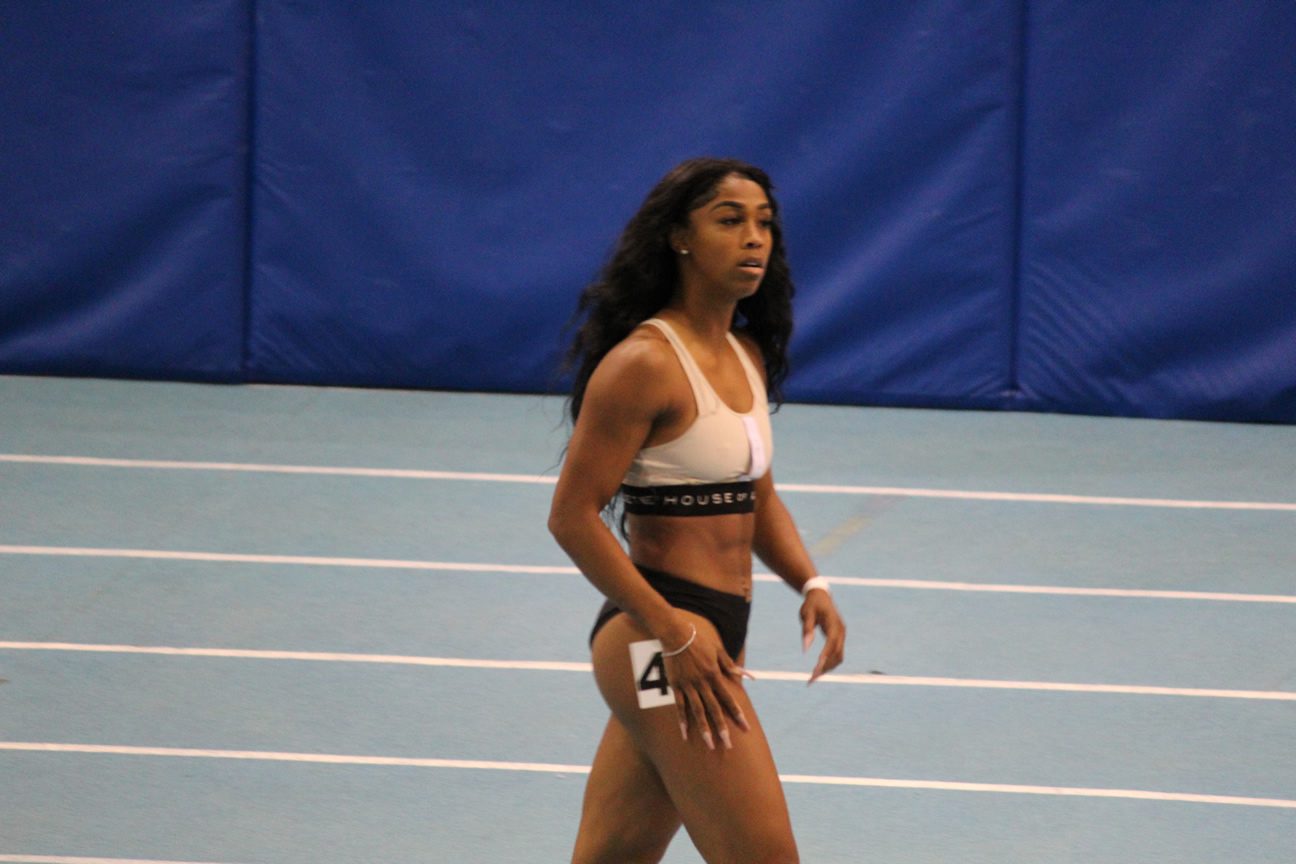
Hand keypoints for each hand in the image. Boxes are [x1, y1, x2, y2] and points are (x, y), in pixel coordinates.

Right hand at [660, 618, 750, 750]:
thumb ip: (730, 665)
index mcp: (714, 675)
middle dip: (722, 728)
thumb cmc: (698, 641)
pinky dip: (682, 720)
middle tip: (728, 745)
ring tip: (709, 745)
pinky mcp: (675, 686)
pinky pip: (680, 706)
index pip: (728, 699)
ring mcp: (688, 686)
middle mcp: (702, 683)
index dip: (737, 714)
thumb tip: (747, 676)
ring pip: (698, 712)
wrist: (675, 634)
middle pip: (714, 710)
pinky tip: (685, 733)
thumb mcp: (718, 651)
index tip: (745, 728)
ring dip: (704, 729)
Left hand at [800, 589, 845, 683]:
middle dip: (826, 667)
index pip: (831, 642)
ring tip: (813, 678)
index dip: (825, 656)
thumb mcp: (806, 613)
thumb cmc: (811, 604)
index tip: (817, 668)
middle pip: (837, 653)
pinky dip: (829, 663)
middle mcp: (841, 631)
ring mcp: (842, 635)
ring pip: (839, 657)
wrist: (821, 596)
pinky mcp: (839, 639)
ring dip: (828, 668)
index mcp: (834, 623)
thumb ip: (807, 629)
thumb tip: (805, 648)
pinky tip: (818, 670)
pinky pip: (837, 654)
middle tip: (811, 679)